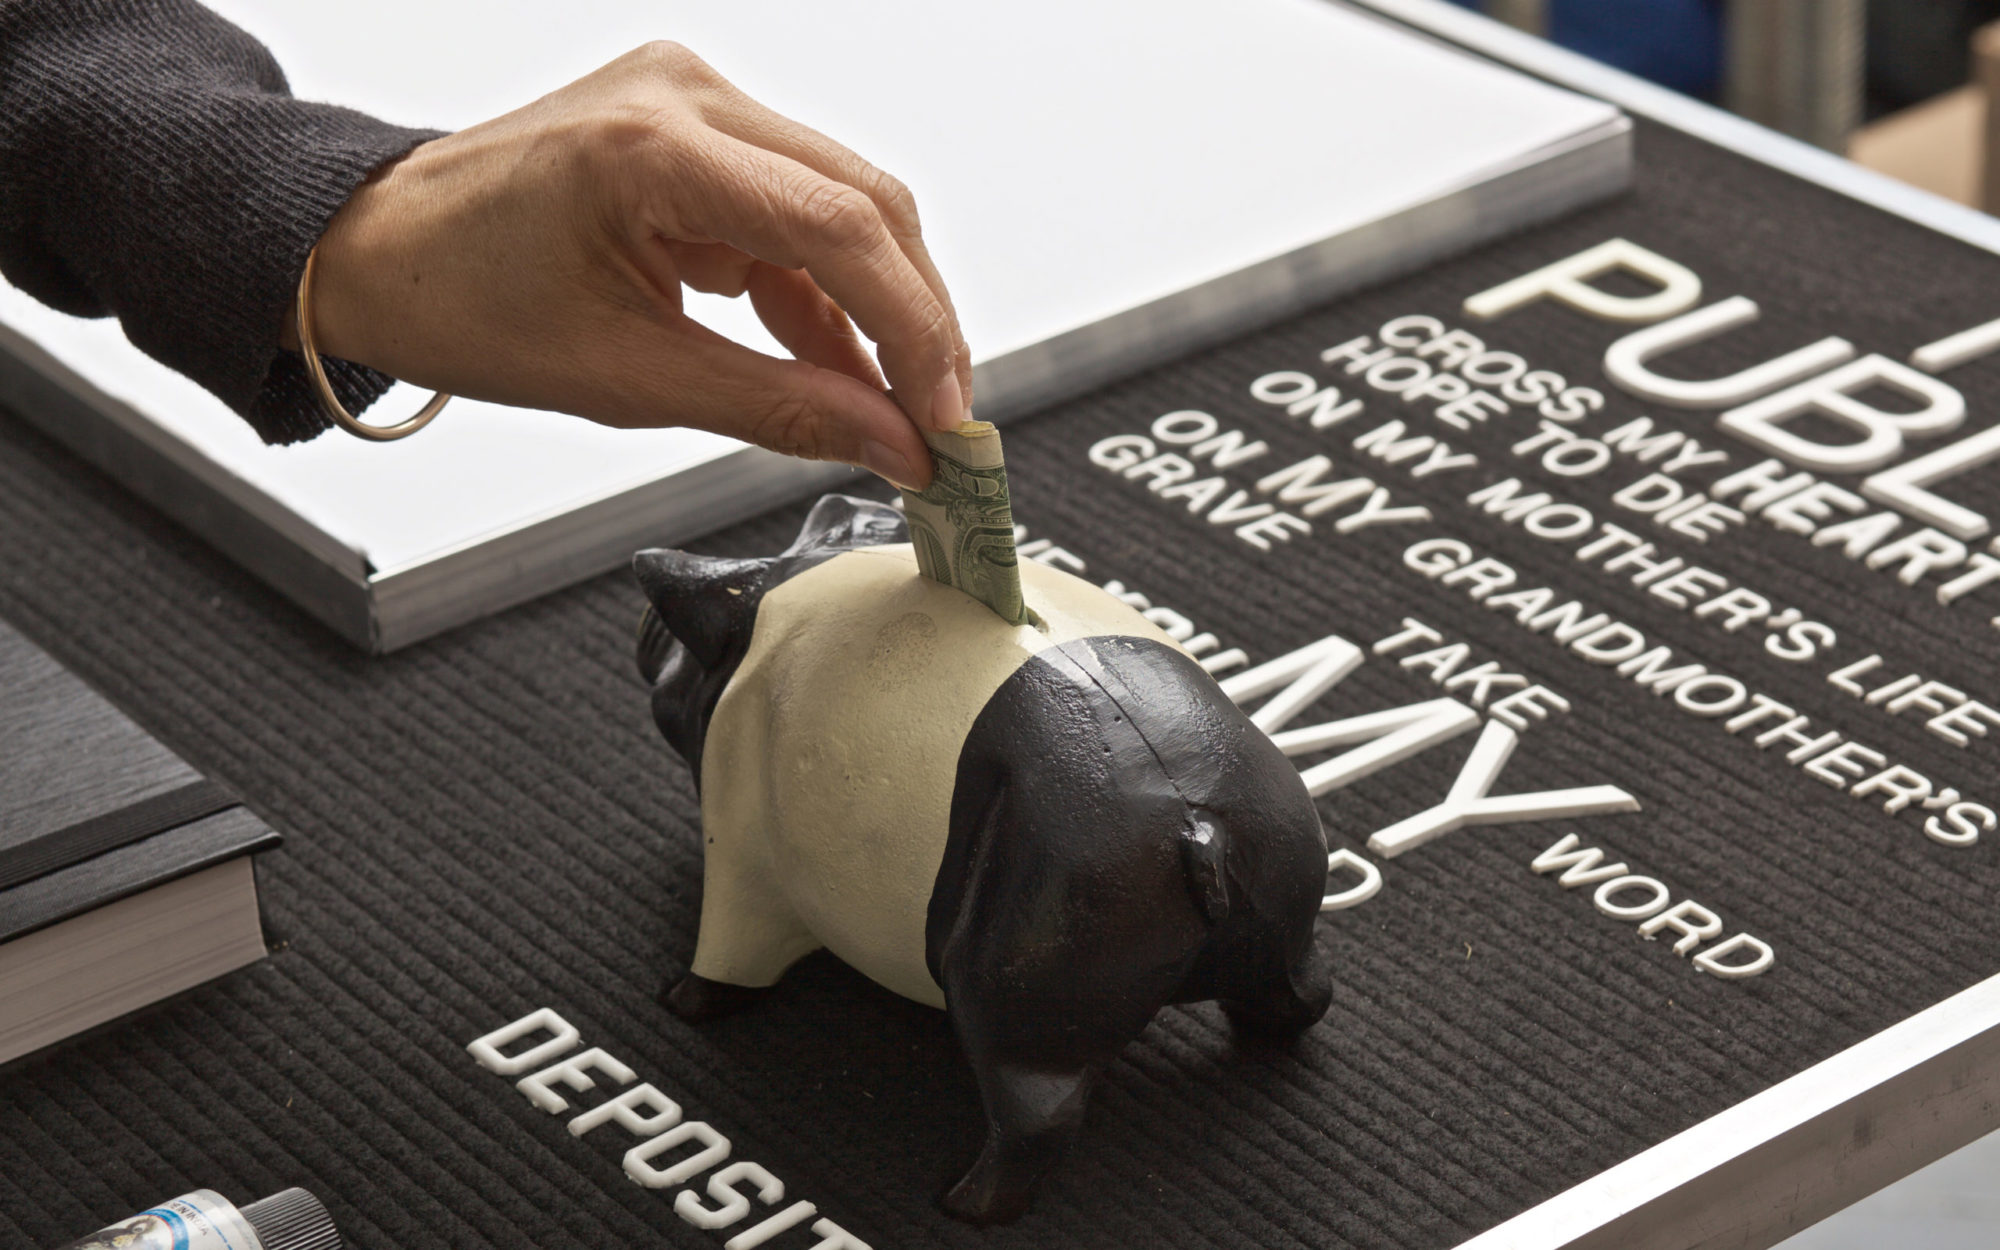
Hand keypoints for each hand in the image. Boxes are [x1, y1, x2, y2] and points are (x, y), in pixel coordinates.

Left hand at [292, 41, 973, 488]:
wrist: (374, 250)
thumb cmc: (460, 300)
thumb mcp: (629, 379)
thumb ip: (779, 408)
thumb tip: (890, 443)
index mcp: (653, 144)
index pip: (839, 227)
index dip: (914, 330)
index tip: (946, 416)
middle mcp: (685, 95)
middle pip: (863, 203)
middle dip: (916, 320)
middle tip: (944, 416)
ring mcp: (691, 101)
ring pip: (841, 205)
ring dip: (875, 309)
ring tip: (895, 407)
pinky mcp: (692, 129)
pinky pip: (791, 211)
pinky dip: (820, 292)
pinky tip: (836, 365)